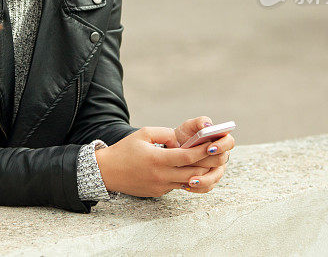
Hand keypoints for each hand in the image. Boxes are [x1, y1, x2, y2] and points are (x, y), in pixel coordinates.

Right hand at [94, 127, 215, 196]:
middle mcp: (161, 175)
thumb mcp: (144, 134)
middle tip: (220, 155)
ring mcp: (161, 186)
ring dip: (201, 173)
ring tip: (209, 162)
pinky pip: (177, 185)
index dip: (203, 151)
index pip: (187, 157)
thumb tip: (182, 140)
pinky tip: (191, 169)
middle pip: (194, 172)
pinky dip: (186, 177)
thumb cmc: (125, 150)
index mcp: (157, 159)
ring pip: (188, 182)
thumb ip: (165, 134)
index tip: (214, 144)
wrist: (107, 172)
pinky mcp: (159, 192)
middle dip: (208, 164)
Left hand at [172, 116, 234, 192]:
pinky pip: (208, 187)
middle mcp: (222, 155)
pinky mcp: (210, 180)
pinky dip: (198, 188)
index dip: (221, 145)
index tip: (209, 148)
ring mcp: (217, 169)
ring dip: (204, 179)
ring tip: (191, 180)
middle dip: (208, 161)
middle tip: (194, 162)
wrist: (174, 149)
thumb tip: (207, 125)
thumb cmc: (185, 136)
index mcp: (221, 140)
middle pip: (221, 160)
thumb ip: (199, 122)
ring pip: (215, 177)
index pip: (229, 142)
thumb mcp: (190, 126)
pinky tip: (186, 185)